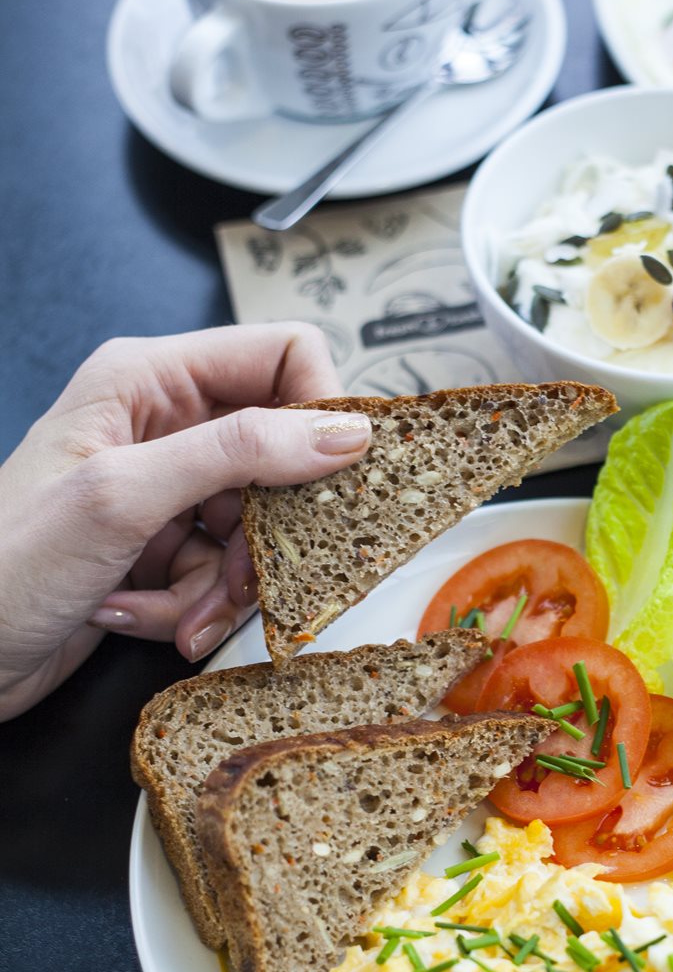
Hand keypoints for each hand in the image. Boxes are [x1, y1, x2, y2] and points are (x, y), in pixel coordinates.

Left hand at [0, 324, 371, 719]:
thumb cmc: (2, 566)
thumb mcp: (124, 498)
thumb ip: (236, 453)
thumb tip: (340, 432)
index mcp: (149, 378)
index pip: (281, 355)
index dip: (318, 411)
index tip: (332, 476)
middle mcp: (162, 425)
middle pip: (280, 457)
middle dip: (267, 527)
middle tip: (246, 571)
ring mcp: (164, 489)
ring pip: (257, 526)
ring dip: (223, 583)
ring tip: (177, 611)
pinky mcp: (161, 547)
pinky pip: (221, 571)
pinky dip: (192, 606)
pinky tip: (139, 616)